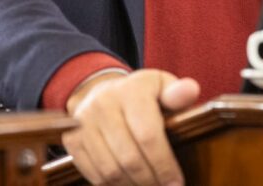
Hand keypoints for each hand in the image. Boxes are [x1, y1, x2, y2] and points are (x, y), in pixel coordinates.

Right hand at [62, 69, 200, 184]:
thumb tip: (191, 90)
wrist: (101, 91)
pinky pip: (93, 174)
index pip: (148, 135)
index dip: (164, 164)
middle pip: (129, 157)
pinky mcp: (72, 140)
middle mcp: (104, 104)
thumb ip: (178, 93)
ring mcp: (84, 123)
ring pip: (110, 170)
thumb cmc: (142, 94)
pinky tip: (129, 185)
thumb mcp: (162, 87)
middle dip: (150, 180)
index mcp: (131, 90)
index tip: (177, 182)